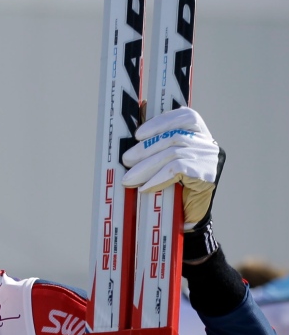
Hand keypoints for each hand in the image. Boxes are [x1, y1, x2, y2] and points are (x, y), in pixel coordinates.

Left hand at [121, 107, 224, 230]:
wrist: (189, 218)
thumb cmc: (174, 188)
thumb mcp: (164, 163)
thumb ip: (157, 145)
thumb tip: (136, 130)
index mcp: (200, 134)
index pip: (186, 116)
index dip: (162, 121)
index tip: (138, 134)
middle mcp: (207, 144)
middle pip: (174, 137)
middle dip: (145, 148)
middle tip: (125, 160)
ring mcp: (209, 159)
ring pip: (173, 154)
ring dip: (146, 167)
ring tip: (128, 179)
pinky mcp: (207, 175)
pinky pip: (177, 170)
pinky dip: (157, 178)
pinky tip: (145, 188)